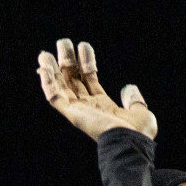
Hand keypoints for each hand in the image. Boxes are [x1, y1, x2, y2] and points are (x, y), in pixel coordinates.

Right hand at [38, 38, 156, 141]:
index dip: (87, 62)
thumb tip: (130, 88)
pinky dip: (47, 83)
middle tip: (63, 42)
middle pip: (73, 80)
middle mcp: (88, 107)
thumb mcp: (141, 113)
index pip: (90, 80)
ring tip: (44, 54)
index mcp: (103, 106)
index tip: (84, 46)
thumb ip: (134, 100)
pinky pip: (54, 98)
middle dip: (67, 61)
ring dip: (51, 70)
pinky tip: (44, 69)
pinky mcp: (72, 114)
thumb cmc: (138, 134)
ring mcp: (79, 110)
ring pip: (60, 87)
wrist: (131, 142)